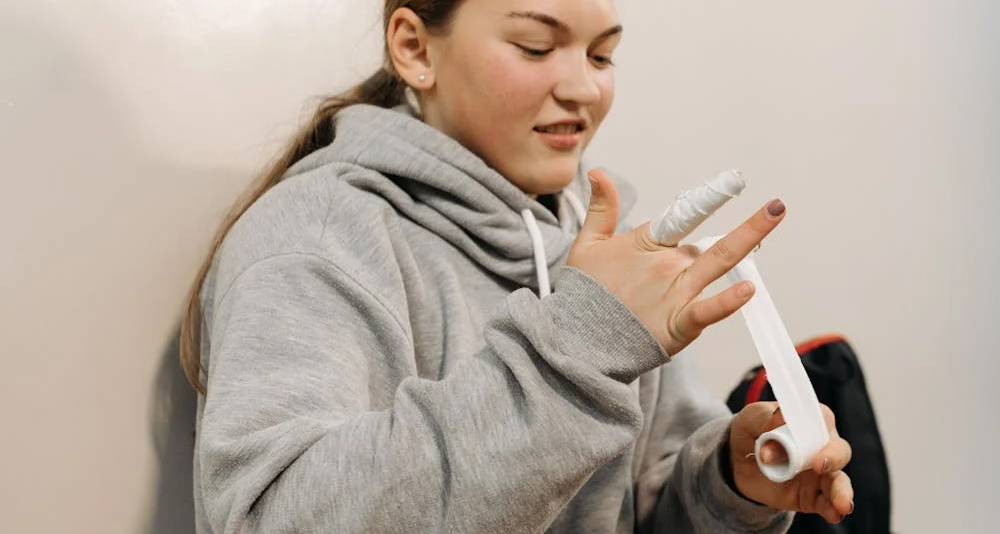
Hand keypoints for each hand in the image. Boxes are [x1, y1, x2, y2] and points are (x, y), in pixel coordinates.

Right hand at [568, 169, 786, 354]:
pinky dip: (727, 302)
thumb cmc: (585, 294)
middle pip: (713, 240)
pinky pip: (706, 311)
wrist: (578, 340)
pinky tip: (748, 290)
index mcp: (648, 244)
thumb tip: (598, 173)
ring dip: (749, 240)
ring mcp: (675, 294)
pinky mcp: (677, 324)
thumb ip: (601, 209)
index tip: (734, 181)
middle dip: (749, 225)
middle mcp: (667, 265)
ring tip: (775, 221)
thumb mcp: (587, 246)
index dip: (710, 197)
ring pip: (718, 263)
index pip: (683, 215)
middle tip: (778, 207)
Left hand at [729, 402, 854, 523]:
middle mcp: (822, 447)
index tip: (800, 436)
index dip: (817, 425)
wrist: (738, 464)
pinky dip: (834, 510)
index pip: (823, 418)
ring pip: (839, 481)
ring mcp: (821, 474)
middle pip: (838, 450)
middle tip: (818, 465)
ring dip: (843, 491)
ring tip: (843, 504)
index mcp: (810, 422)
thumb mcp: (751, 419)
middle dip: (833, 457)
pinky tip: (835, 514)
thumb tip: (779, 419)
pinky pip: (828, 504)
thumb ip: (764, 418)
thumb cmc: (751, 432)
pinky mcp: (814, 496)